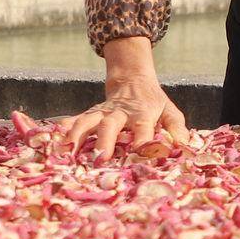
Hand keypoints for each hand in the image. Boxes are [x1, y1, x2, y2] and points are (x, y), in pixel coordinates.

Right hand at [58, 38, 189, 160]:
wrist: (132, 80)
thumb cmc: (154, 104)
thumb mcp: (170, 112)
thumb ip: (177, 129)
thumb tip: (184, 147)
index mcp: (143, 113)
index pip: (143, 127)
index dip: (141, 139)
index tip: (139, 153)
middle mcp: (120, 113)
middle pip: (111, 125)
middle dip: (104, 141)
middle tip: (100, 159)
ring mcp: (102, 112)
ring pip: (87, 121)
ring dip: (77, 135)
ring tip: (68, 151)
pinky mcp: (90, 114)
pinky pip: (76, 119)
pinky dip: (65, 127)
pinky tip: (54, 136)